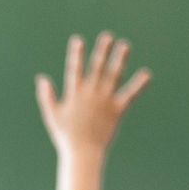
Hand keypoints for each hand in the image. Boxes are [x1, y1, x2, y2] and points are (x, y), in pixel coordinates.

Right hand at [36, 31, 149, 189]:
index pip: (74, 70)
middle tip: (108, 36)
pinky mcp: (117, 110)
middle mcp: (90, 94)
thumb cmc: (66, 136)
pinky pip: (130, 95)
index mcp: (75, 94)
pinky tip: (147, 74)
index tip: (78, 40)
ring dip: (120, 60)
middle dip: (102, 51)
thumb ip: (47, 96)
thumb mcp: (52, 115)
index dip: (76, 55)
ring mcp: (105, 101)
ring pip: (114, 76)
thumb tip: (41, 78)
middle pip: (97, 68)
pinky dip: (139, 85)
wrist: (83, 153)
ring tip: (125, 45)